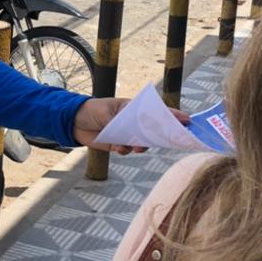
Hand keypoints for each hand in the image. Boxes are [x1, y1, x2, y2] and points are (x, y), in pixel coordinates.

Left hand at [72, 97, 187, 153]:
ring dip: (141, 146)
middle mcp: (134, 122)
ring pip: (143, 143)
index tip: (187, 121)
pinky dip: (125, 150)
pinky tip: (117, 147)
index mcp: (135, 109)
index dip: (173, 116)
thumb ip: (126, 119)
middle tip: (165, 140)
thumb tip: (140, 128)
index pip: (158, 112)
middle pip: (154, 130)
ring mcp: (127, 134)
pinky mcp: (118, 145)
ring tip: (135, 146)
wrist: (74, 122)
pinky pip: (127, 150)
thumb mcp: (110, 111)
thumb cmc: (94, 110)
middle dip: (160, 136)